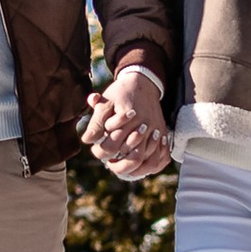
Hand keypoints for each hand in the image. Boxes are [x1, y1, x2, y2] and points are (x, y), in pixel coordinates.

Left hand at [82, 62, 169, 180]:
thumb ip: (96, 122)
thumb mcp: (106, 102)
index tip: (95, 149)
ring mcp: (156, 132)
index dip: (100, 152)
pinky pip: (161, 158)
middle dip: (116, 164)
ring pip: (148, 162)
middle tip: (107, 160)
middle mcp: (145, 127)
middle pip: (132, 158)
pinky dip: (150, 167)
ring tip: (119, 166)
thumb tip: (87, 140)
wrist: (144, 82)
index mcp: (129, 119)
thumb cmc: (121, 92)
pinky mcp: (163, 135)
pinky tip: (137, 167)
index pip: (112, 146)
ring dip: (133, 169)